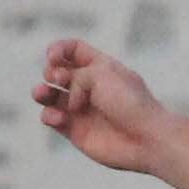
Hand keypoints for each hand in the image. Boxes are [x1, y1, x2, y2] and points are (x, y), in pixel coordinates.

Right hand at [32, 39, 171, 175]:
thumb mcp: (102, 73)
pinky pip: (51, 118)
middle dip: (51, 71)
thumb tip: (64, 98)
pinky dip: (49, 115)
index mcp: (102, 68)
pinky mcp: (76, 130)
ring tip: (43, 93)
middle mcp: (91, 87)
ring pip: (49, 95)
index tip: (54, 56)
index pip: (73, 50)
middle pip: (57, 71)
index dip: (58, 49)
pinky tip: (59, 117)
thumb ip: (75, 74)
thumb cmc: (130, 103)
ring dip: (40, 91)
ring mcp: (83, 109)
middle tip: (61, 79)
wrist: (148, 139)